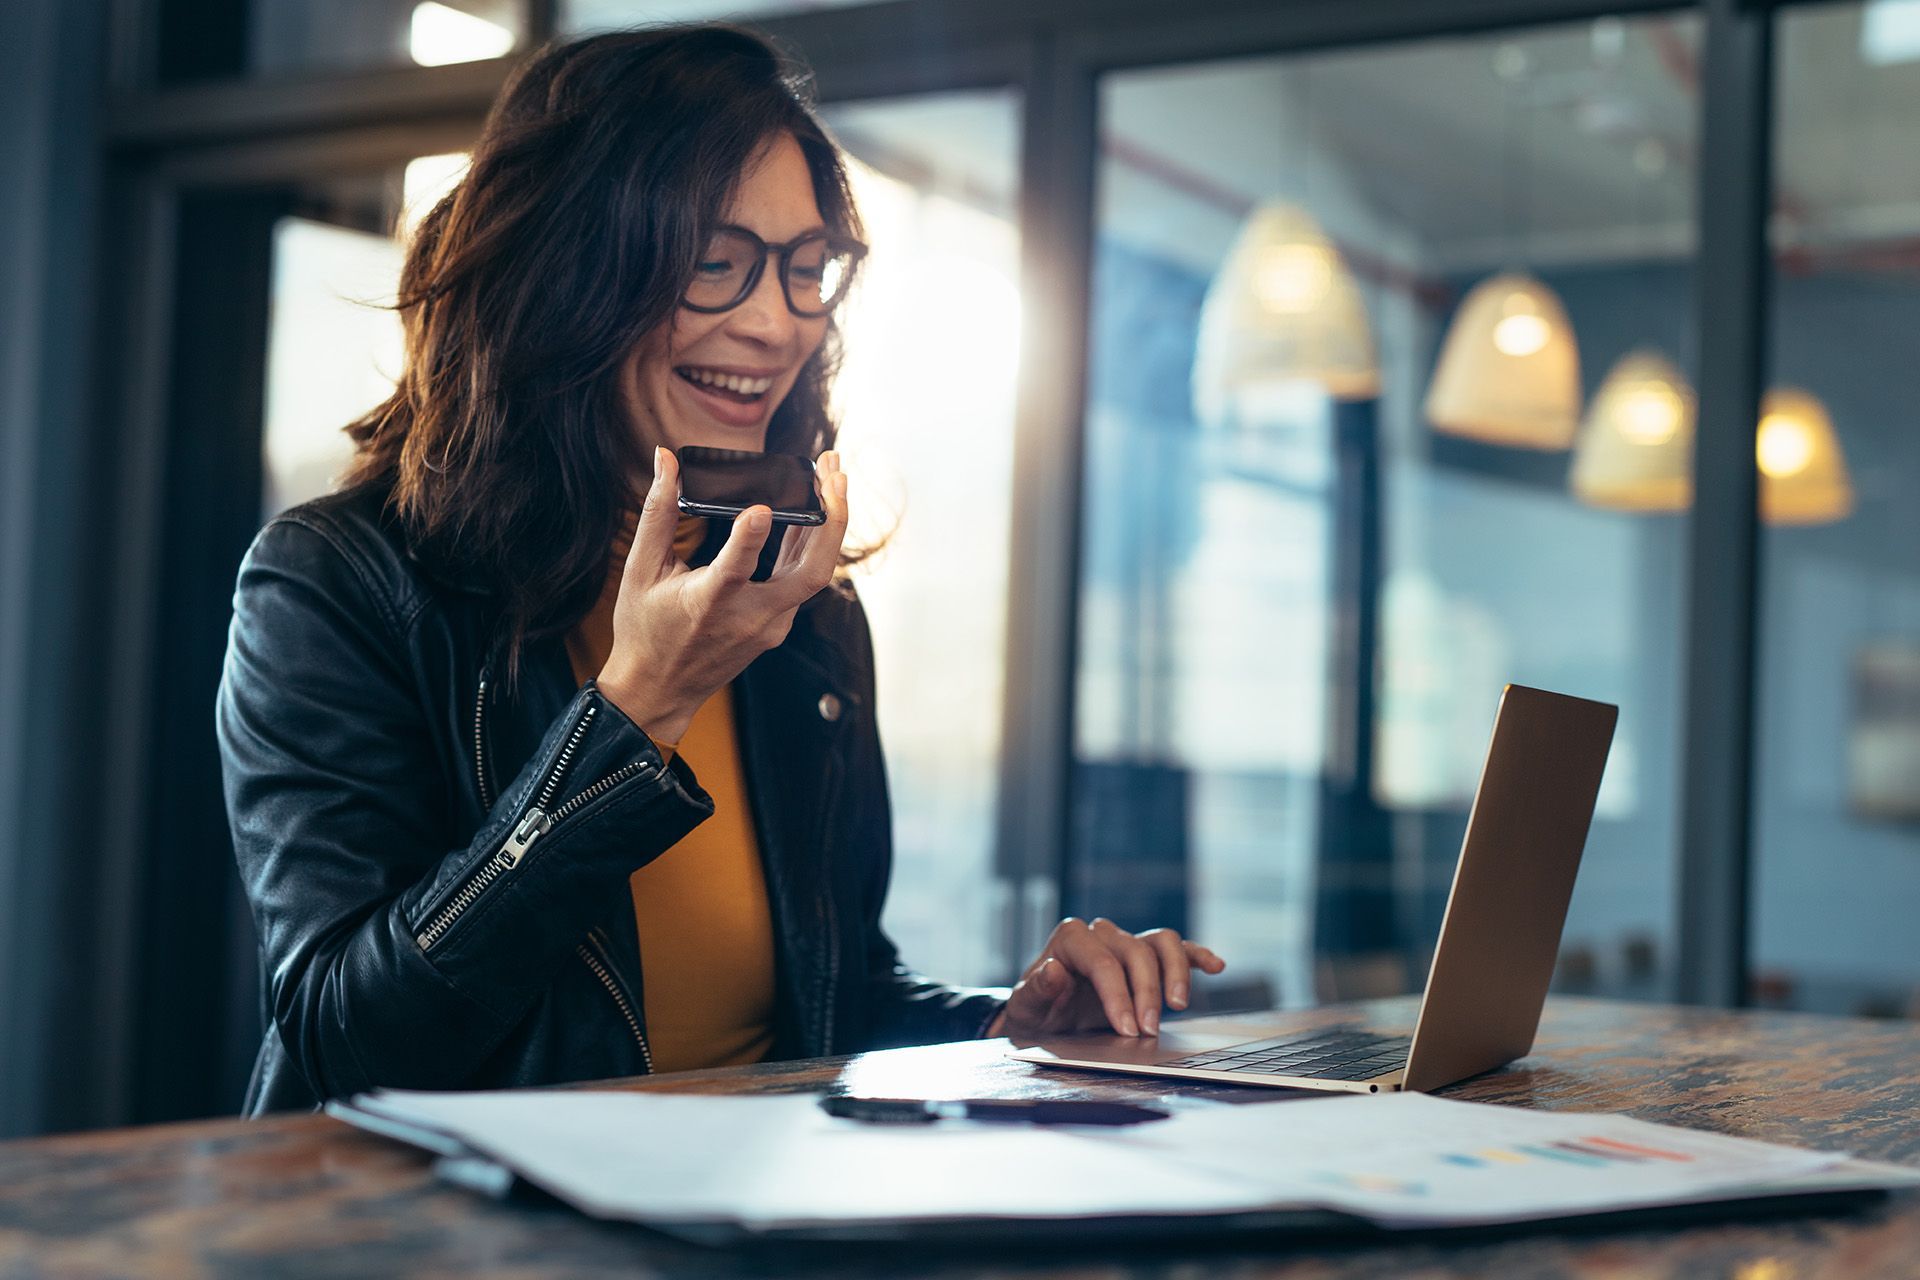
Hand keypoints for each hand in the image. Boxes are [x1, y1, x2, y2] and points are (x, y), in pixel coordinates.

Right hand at [596, 446, 848, 743]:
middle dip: (832, 519)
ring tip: (832, 474)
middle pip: (811, 573)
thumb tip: (665, 459)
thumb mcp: (641, 570)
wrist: (660, 690)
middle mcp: (749, 618)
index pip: (735, 571)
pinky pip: (802, 580)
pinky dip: (810, 542)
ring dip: (829, 523)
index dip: (749, 539)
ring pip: (815, 574)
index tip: (760, 507)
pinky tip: (811, 510)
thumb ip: (658, 513)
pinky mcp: (778, 625)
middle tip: (833, 470)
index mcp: (708, 605)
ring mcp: (771, 625)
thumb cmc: (645, 629)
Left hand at [988, 917, 1225, 1039]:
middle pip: (1135, 952)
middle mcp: (1101, 934)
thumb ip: (1037, 991)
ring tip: (1178, 1005)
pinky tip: (1215, 967)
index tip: (1127, 1028)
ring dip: (1175, 973)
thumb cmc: (1035, 1012)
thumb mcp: (1026, 1010)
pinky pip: (1176, 949)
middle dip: (1146, 992)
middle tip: (1147, 1031)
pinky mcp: (1147, 958)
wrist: (1045, 1019)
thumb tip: (1052, 969)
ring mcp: (1126, 943)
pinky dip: (1196, 955)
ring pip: (1161, 942)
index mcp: (1070, 939)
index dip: (1117, 994)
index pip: (1102, 960)